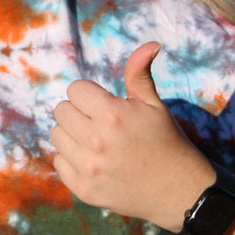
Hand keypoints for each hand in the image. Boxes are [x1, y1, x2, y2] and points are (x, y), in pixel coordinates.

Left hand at [51, 41, 214, 228]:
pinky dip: (72, 160)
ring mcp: (88, 168)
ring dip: (72, 135)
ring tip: (97, 141)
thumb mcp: (155, 105)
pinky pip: (59, 162)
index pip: (75, 90)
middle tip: (101, 124)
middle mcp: (97, 141)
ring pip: (57, 135)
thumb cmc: (166, 141)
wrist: (177, 191)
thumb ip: (140, 73)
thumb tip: (151, 43)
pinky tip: (95, 161)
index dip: (90, 95)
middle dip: (79, 112)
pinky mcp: (83, 189)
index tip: (104, 105)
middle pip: (62, 111)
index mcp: (113, 115)